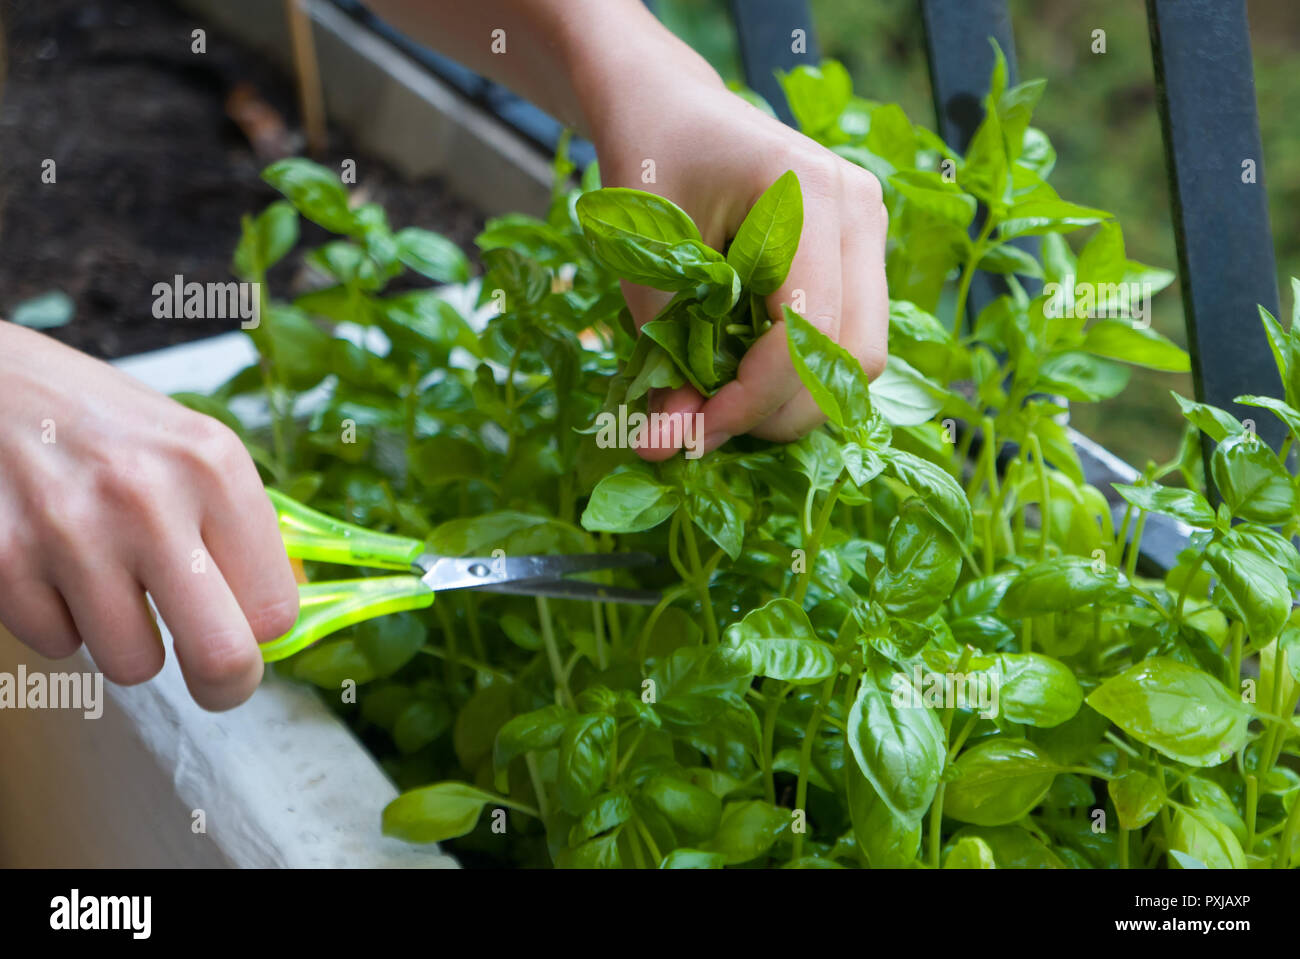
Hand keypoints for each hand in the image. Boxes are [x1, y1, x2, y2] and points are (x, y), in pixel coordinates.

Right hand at [0, 323, 299, 709]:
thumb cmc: (102, 421)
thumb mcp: (193, 448)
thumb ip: (242, 529)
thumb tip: (286, 619)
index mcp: (212, 465)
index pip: (276, 607)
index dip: (264, 633)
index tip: (250, 629)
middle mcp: (148, 498)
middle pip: (222, 656)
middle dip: (225, 684)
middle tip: (216, 678)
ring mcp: (70, 533)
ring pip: (134, 666)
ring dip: (129, 640)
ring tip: (113, 582)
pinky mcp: (4, 561)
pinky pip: (59, 645)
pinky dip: (62, 620)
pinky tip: (56, 565)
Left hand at [579, 44, 888, 458]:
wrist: (669, 108)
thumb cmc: (649, 167)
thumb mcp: (643, 265)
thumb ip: (662, 357)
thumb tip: (665, 449)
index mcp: (808, 194)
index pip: (808, 333)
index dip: (752, 400)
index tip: (691, 430)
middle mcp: (859, 209)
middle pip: (853, 358)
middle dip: (778, 412)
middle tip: (704, 427)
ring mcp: (870, 229)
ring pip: (861, 357)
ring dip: (794, 399)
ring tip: (723, 400)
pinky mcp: (861, 252)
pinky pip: (850, 338)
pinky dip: (801, 373)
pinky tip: (746, 368)